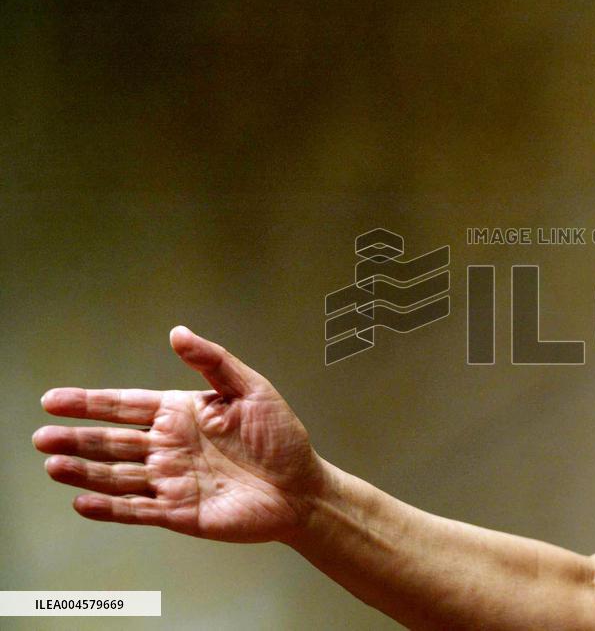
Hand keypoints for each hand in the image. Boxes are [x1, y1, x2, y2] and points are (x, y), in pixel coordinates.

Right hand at [33, 326, 328, 543]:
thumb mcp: (252, 389)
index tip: (54, 399)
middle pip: (113, 441)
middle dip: (77, 437)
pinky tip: (83, 502)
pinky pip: (137, 509)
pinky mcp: (179, 512)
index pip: (127, 406)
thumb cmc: (282, 438)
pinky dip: (110, 508)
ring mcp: (172, 480)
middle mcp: (170, 446)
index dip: (91, 403)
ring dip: (85, 470)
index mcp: (183, 413)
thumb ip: (213, 362)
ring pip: (118, 475)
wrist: (302, 488)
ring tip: (53, 463)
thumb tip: (178, 332)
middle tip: (42, 434)